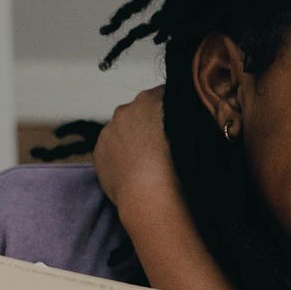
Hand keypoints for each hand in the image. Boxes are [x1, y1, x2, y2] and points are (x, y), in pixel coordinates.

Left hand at [93, 86, 172, 213]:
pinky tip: (132, 173)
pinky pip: (109, 150)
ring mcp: (108, 131)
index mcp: (150, 99)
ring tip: (146, 164)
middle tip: (162, 147)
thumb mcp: (191, 134)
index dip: (171, 109)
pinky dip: (118, 158)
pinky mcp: (98, 152)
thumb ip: (184, 120)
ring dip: (131, 141)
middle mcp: (126, 110)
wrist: (149, 195)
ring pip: (121, 131)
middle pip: (138, 112)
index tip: (177, 124)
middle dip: (148, 125)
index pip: (162, 94)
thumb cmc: (177, 167)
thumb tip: (184, 120)